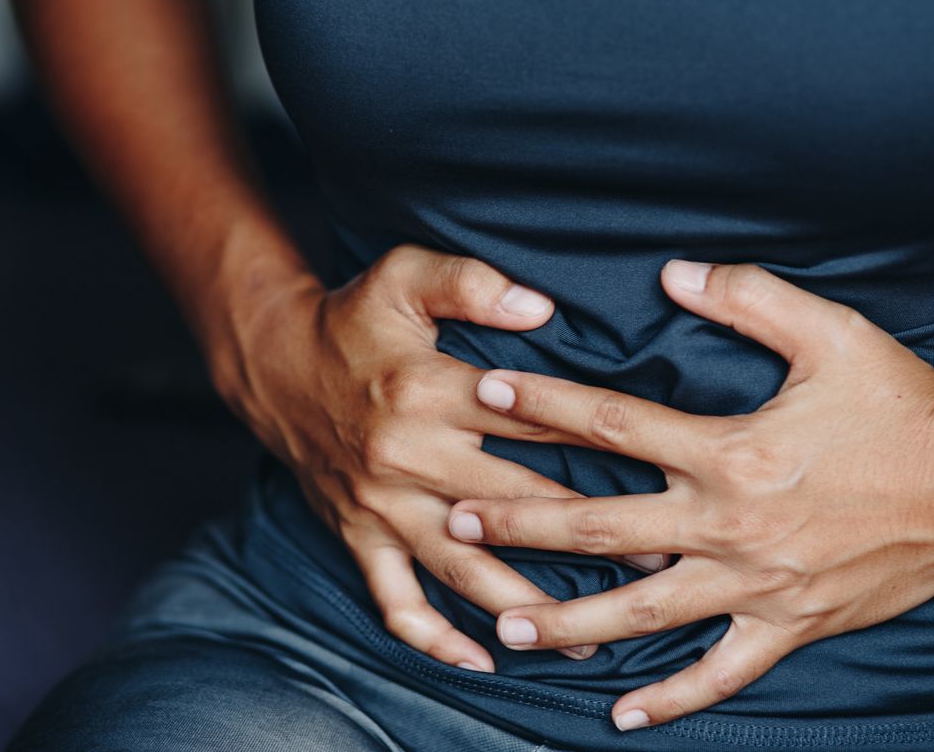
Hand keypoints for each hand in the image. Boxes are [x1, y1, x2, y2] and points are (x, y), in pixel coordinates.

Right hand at [205, 242, 616, 670]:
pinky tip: (479, 660)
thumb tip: (540, 308)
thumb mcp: (403, 275)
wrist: (275, 365)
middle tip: (656, 563)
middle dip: (588, 538)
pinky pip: (395, 600)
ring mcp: (383, 506)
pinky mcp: (359, 535)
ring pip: (463, 568)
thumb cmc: (352, 319)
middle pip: (514, 506)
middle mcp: (408, 457)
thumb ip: (471, 283)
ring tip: (584, 641)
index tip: (658, 469)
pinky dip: (433, 637)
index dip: (599, 443)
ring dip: (526, 607)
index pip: (532, 423)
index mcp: (429, 392)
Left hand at [448, 258, 933, 728]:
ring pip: (641, 610)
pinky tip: (621, 712)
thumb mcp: (833, 333)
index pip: (615, 424)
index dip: (546, 405)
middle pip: (601, 524)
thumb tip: (674, 273)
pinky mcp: (787, 623)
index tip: (490, 393)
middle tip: (456, 518)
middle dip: (521, 520)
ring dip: (567, 616)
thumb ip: (749, 299)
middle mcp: (729, 523)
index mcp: (730, 450)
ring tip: (503, 622)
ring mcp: (755, 583)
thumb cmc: (904, 405)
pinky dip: (670, 697)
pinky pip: (719, 671)